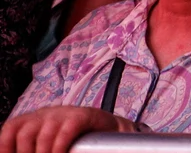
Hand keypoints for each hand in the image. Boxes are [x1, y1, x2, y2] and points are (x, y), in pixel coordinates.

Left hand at [0, 106, 131, 152]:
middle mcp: (46, 114)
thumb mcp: (47, 143)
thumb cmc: (74, 141)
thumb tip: (20, 151)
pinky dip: (60, 147)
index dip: (5, 146)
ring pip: (45, 134)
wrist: (109, 130)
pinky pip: (67, 131)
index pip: (10, 129)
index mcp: (33, 120)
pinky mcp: (82, 116)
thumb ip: (34, 146)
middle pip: (25, 133)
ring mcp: (64, 113)